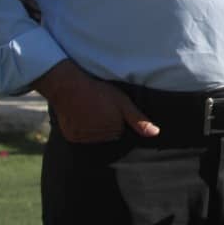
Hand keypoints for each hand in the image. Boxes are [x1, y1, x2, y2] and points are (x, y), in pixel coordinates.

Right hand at [32, 60, 157, 142]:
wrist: (69, 86)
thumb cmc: (98, 90)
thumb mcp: (122, 101)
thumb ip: (138, 119)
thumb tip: (155, 133)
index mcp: (114, 128)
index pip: (120, 130)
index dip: (116, 117)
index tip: (109, 106)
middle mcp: (100, 136)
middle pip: (108, 135)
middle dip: (106, 124)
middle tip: (98, 107)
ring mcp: (85, 138)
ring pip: (95, 137)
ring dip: (93, 127)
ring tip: (89, 110)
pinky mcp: (73, 137)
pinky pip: (81, 137)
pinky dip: (81, 129)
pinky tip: (79, 116)